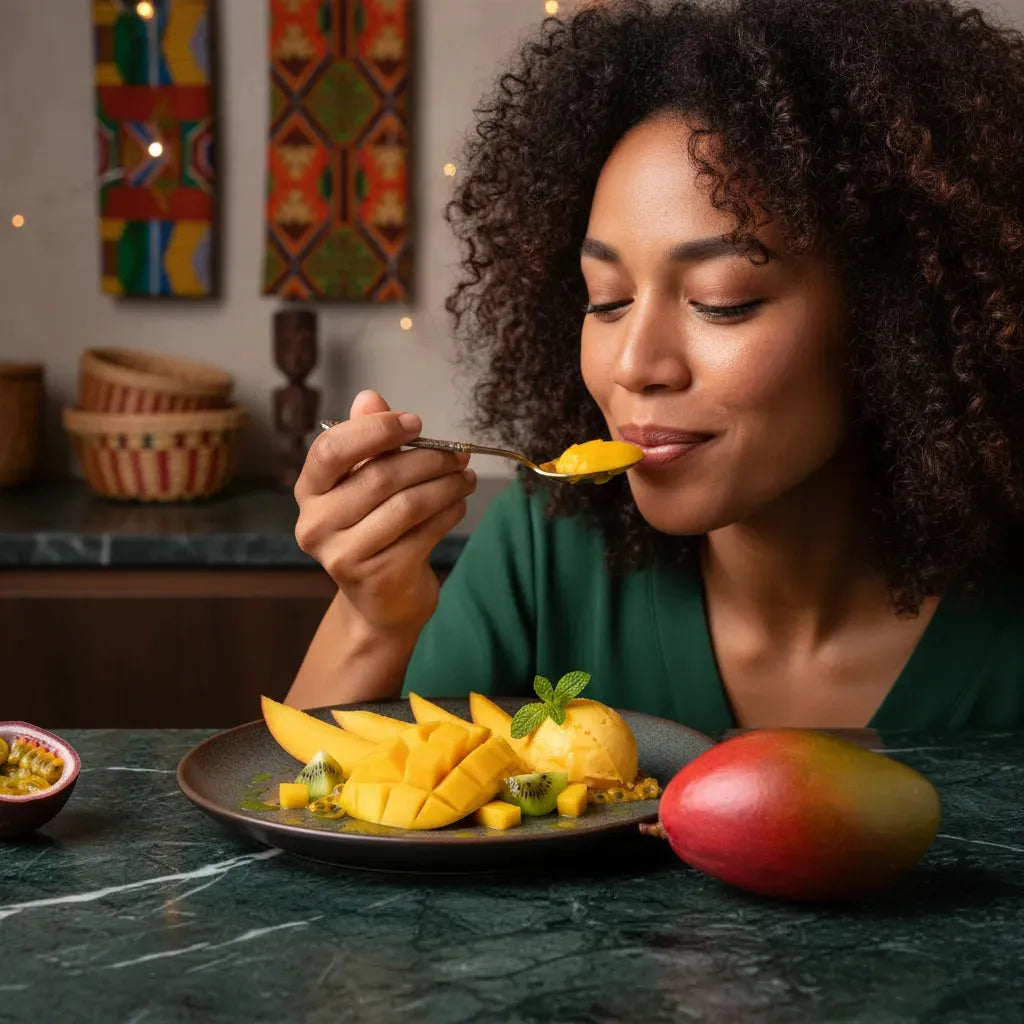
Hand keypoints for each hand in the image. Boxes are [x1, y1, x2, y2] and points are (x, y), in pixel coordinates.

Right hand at [294, 390, 475, 632]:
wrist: (379, 603)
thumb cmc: (374, 532)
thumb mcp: (365, 483)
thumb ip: (368, 441)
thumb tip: (369, 396)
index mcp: (309, 493)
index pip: (332, 449)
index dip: (376, 430)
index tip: (416, 423)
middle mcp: (316, 525)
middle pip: (380, 476)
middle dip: (428, 459)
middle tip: (458, 454)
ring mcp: (344, 556)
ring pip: (407, 504)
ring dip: (446, 485)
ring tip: (466, 478)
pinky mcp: (378, 577)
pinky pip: (425, 532)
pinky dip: (449, 512)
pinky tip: (458, 504)